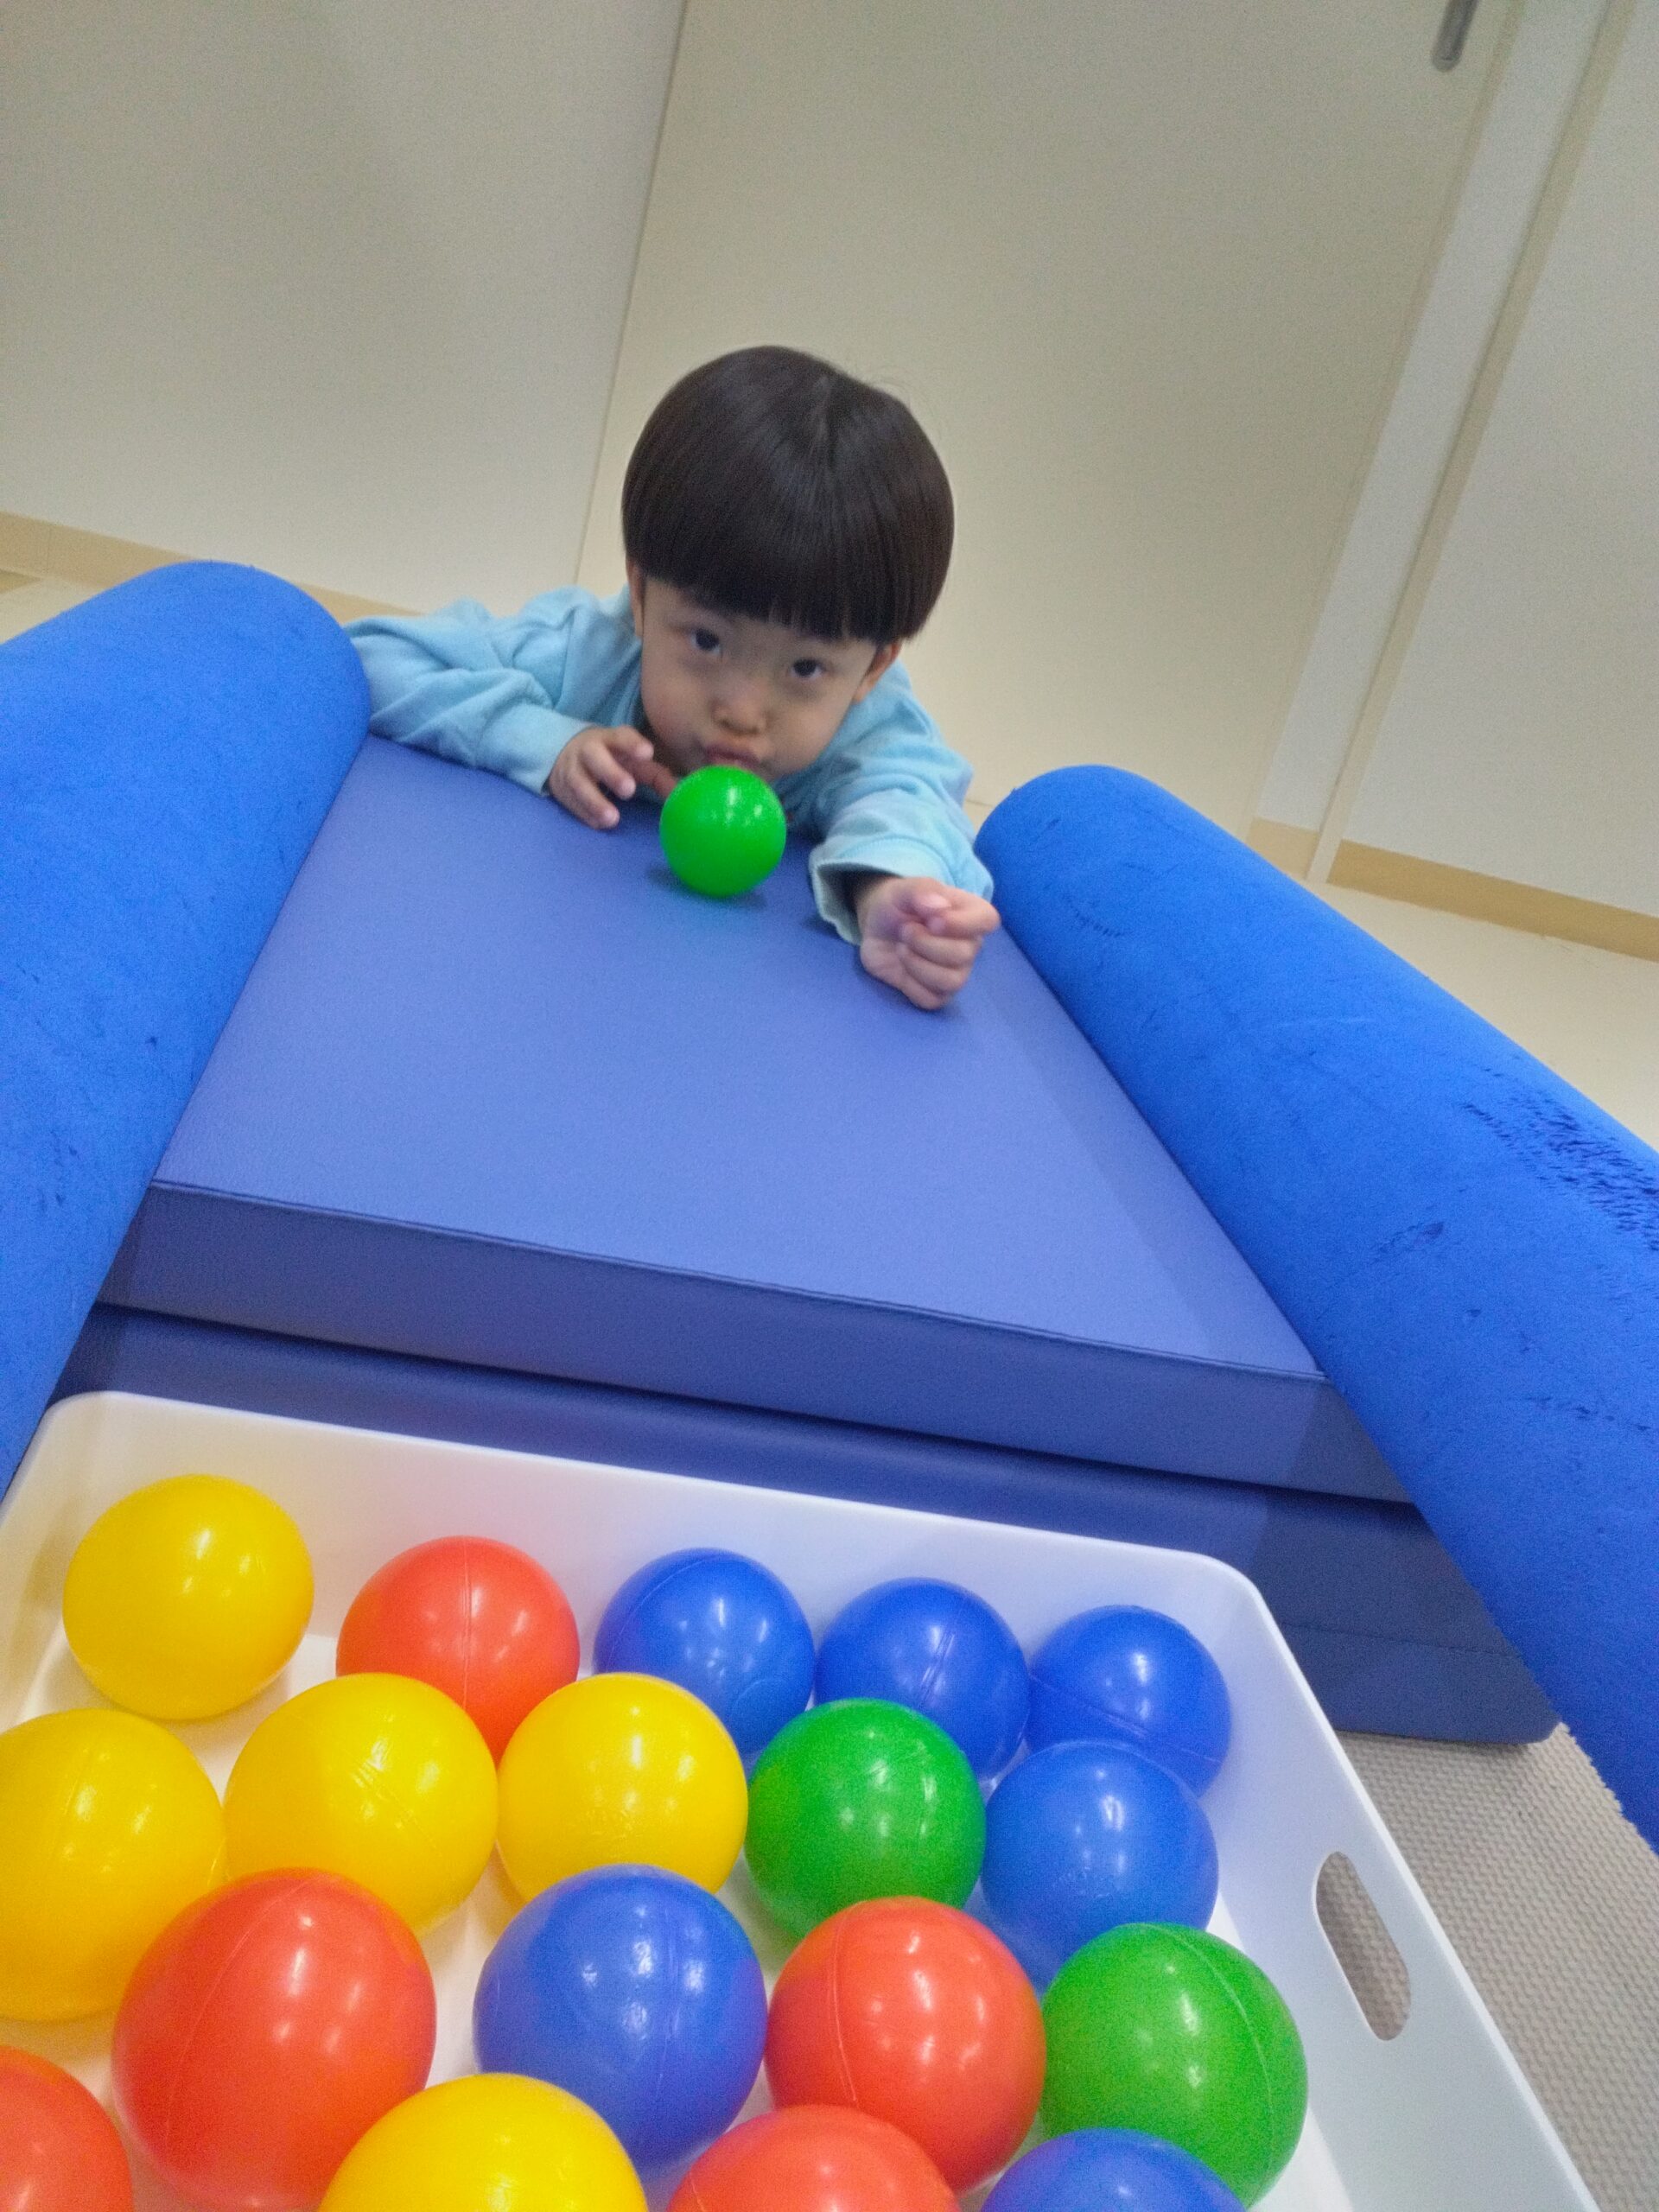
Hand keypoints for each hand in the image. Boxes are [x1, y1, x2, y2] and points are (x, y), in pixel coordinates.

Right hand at [546, 726, 677, 827]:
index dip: (632, 744)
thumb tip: (681, 795)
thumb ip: (656, 776)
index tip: (647, 753)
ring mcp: (571, 769)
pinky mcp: (560, 789)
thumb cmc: (611, 759)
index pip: (620, 736)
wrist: (565, 754)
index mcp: (609, 739)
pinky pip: (570, 802)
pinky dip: (584, 813)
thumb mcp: (632, 761)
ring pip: (578, 782)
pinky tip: (598, 824)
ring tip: (613, 819)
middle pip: (595, 757)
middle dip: (611, 773)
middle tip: (629, 790)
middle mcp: (587, 751)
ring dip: (595, 801)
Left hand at [855, 876, 1000, 1009]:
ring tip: (902, 948)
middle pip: (963, 954)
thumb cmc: (898, 906)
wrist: (876, 929)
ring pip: (952, 982)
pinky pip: (933, 999)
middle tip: (905, 931)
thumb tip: (938, 908)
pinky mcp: (937, 993)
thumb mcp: (903, 889)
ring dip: (918, 964)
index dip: (961, 924)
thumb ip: (922, 891)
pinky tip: (903, 969)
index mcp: (970, 914)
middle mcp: (969, 945)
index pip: (988, 920)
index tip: (932, 921)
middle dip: (925, 943)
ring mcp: (955, 971)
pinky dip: (911, 985)